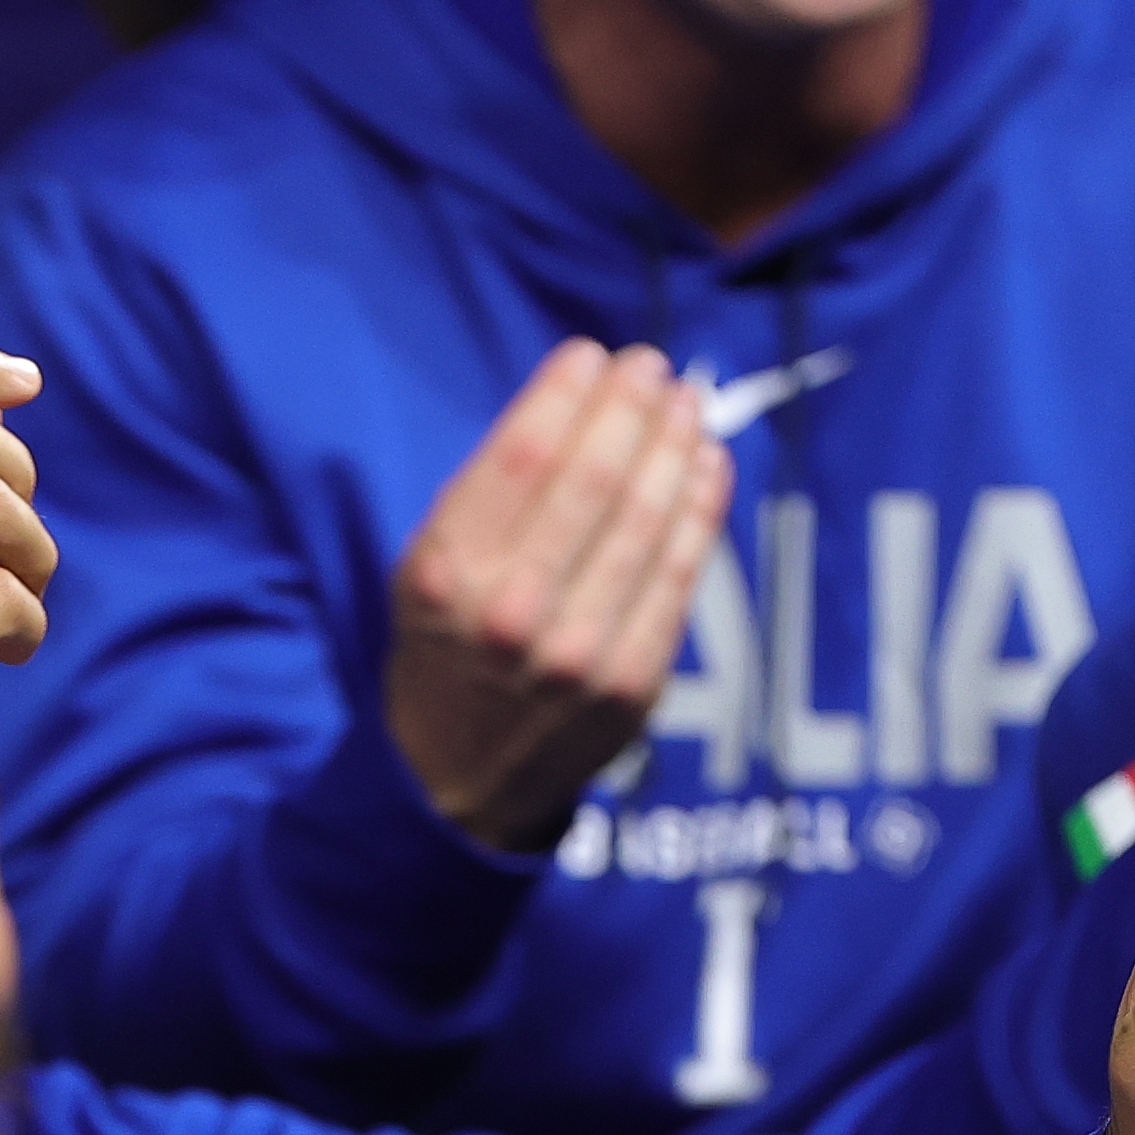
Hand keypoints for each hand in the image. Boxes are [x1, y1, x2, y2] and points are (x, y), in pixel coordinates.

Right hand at [382, 342, 733, 853]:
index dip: (567, 393)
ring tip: (686, 403)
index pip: (520, 456)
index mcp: (448, 576)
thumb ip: (490, 498)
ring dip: (676, 444)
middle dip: (631, 407)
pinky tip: (707, 463)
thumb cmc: (446, 652)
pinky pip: (680, 573)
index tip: (593, 355)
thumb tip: (581, 405)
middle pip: (593, 478)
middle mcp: (512, 612)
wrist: (457, 779)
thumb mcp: (427, 571)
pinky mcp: (633, 679)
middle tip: (652, 367)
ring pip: (647, 519)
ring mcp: (579, 651)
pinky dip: (701, 506)